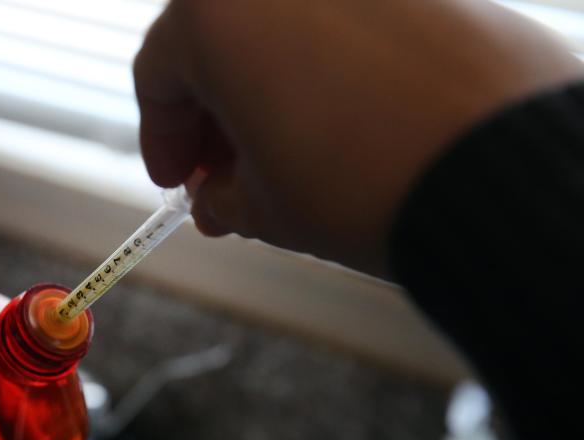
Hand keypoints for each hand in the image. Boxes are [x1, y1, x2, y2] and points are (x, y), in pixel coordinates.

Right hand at [135, 0, 583, 275]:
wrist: (495, 168)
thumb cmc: (366, 181)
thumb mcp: (266, 207)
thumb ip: (224, 198)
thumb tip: (220, 198)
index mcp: (216, 14)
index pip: (157, 75)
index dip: (162, 140)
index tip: (178, 180)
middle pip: (218, 45)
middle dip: (214, 119)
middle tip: (224, 178)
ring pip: (280, 32)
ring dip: (268, 94)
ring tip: (282, 159)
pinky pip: (341, 25)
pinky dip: (323, 72)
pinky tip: (337, 127)